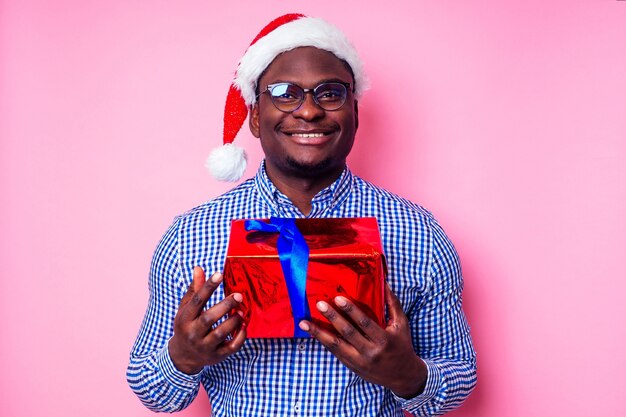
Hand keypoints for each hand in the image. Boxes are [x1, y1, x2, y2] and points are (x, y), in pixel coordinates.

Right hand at [168, 266, 246, 374]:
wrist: (183, 356)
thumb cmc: (187, 326)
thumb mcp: (186, 309)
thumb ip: (194, 290)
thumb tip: (199, 268)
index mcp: (185, 319)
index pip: (196, 301)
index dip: (208, 287)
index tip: (219, 274)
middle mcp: (193, 333)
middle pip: (208, 318)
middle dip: (225, 306)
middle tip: (238, 295)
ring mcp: (205, 346)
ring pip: (220, 333)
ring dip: (233, 321)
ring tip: (241, 312)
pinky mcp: (217, 356)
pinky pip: (231, 347)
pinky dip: (240, 337)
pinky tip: (243, 326)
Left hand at [299, 283, 426, 397]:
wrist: (403, 376)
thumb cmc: (402, 345)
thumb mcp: (401, 324)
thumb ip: (392, 303)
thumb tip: (383, 281)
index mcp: (383, 340)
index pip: (364, 323)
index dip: (351, 310)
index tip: (338, 298)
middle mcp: (370, 352)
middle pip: (347, 333)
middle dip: (332, 318)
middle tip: (319, 305)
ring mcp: (359, 361)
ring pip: (335, 346)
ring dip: (318, 333)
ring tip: (304, 323)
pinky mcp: (352, 366)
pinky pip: (335, 352)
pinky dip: (323, 342)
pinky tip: (313, 333)